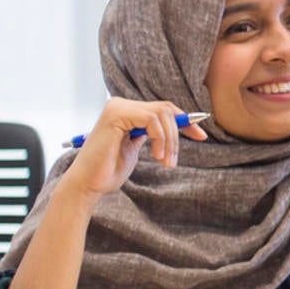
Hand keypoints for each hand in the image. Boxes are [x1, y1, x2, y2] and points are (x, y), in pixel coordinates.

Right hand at [57, 98, 209, 199]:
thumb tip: (178, 123)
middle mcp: (120, 104)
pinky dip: (161, 137)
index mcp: (126, 111)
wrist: (88, 184)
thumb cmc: (110, 169)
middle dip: (179, 133)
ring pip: (162, 114)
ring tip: (166, 161)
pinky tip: (156, 155)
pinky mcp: (115, 115)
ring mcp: (117, 107)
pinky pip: (152, 119)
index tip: (201, 136)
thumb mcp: (137, 146)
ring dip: (170, 140)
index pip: (164, 109)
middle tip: (173, 159)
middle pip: (166, 109)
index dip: (185, 121)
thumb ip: (152, 132)